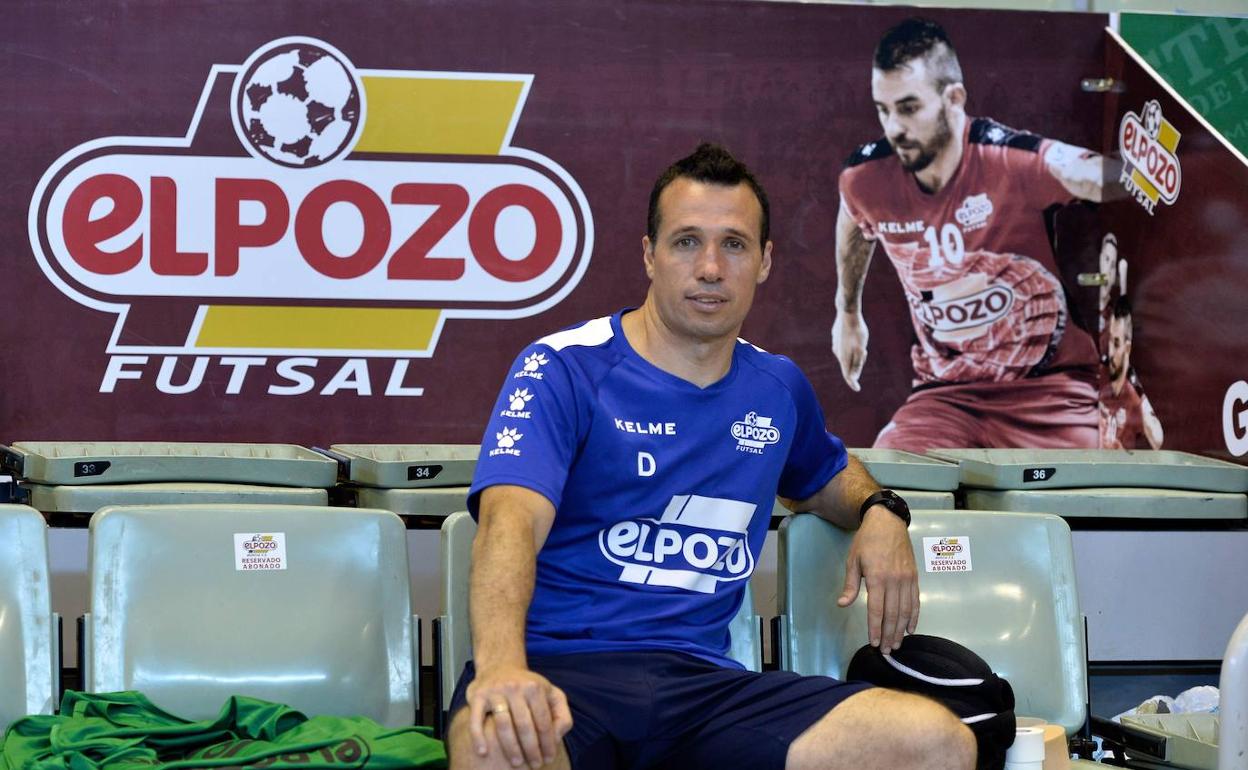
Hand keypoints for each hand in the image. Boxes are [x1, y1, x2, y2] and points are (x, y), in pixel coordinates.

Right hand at [466, 664, 572, 767]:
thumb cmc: (528, 687)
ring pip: (503, 725)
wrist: (499, 666)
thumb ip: (562, 715)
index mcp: (535, 688)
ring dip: (511, 747)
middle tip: (534, 764)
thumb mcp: (552, 694)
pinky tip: (483, 752)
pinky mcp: (477, 697)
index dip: (548, 743)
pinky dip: (478, 737)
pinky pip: (476, 720)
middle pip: (524, 725)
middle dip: (531, 749)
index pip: (543, 721)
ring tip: (516, 763)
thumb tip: (557, 737)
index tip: (549, 758)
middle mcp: (515, 687)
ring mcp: (495, 692)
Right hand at [831, 311, 868, 391]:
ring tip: (861, 342)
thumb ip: (857, 364)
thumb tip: (853, 379)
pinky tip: (853, 336)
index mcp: (843, 357)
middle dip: (857, 364)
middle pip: (847, 364)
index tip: (857, 389)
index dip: (853, 383)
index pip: (847, 375)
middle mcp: (837, 352)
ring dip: (853, 353)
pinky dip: (850, 345)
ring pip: (845, 353)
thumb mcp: (860, 349)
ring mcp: (836, 343)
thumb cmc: (856, 332)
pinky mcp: (836, 335)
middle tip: (865, 353)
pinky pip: (843, 344)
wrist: (847, 312)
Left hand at [837, 507, 918, 654]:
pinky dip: (914, 616)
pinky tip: (911, 629)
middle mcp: (895, 581)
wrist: (887, 522)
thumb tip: (842, 604)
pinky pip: (916, 601)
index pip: (876, 610)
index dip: (875, 628)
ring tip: (897, 644)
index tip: (873, 642)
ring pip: (906, 611)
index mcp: (877, 578)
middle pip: (893, 614)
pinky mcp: (914, 577)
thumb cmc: (866, 541)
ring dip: (901, 630)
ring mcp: (907, 579)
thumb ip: (850, 585)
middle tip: (886, 650)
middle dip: (888, 634)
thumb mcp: (853, 560)